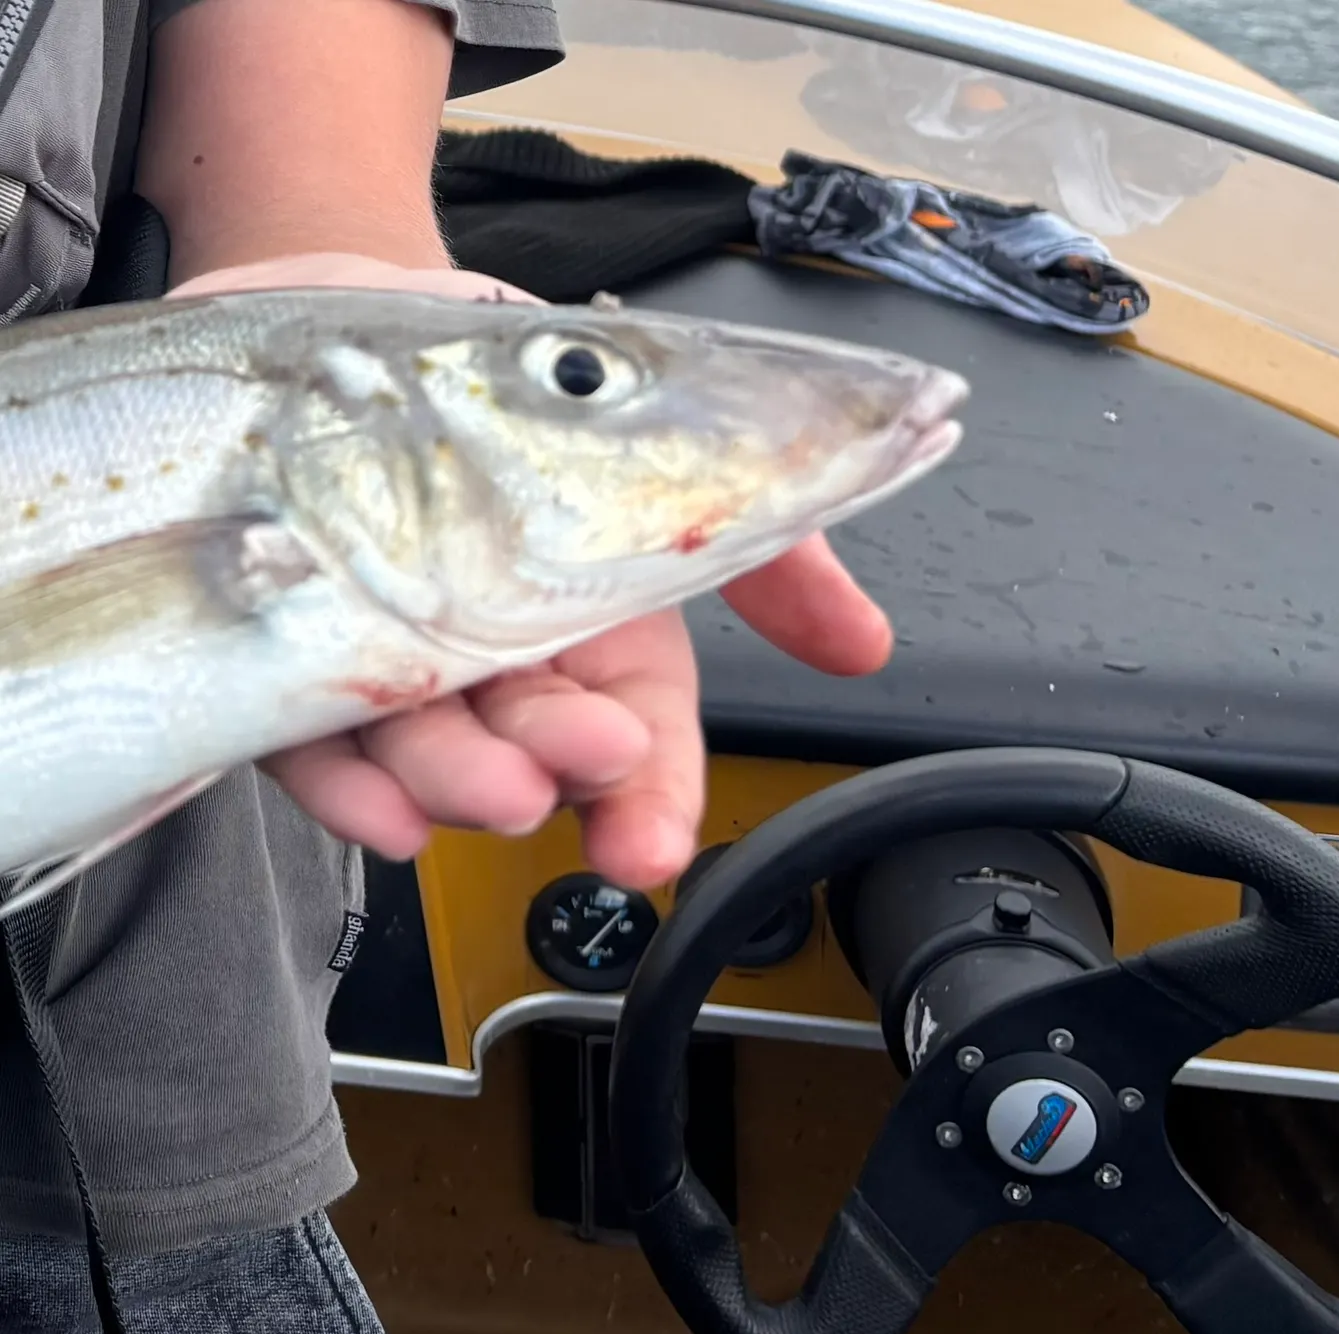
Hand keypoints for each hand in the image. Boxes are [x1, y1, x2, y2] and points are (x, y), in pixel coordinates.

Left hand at [170, 254, 891, 887]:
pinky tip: (379, 800)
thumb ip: (772, 546)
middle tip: (587, 757)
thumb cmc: (501, 371)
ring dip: (465, 780)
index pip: (638, 730)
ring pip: (432, 747)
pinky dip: (344, 779)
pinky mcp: (286, 654)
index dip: (653, 795)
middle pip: (538, 739)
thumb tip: (863, 642)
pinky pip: (308, 734)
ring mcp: (391, 659)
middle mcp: (497, 654)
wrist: (341, 295)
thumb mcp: (673, 445)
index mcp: (591, 621)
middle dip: (565, 765)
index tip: (652, 844)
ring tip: (493, 781)